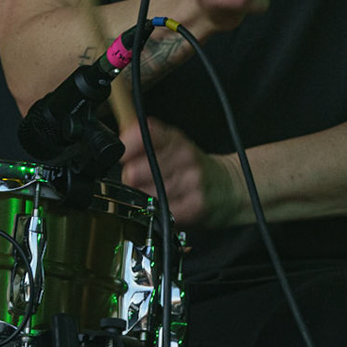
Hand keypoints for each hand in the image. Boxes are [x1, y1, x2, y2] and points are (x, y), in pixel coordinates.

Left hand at [119, 116, 243, 227]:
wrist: (230, 187)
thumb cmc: (195, 167)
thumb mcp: (173, 144)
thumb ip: (144, 140)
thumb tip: (116, 141)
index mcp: (175, 139)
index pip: (144, 134)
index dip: (126, 146)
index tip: (123, 155)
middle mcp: (184, 157)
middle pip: (135, 170)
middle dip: (130, 179)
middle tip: (139, 181)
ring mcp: (191, 182)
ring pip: (144, 194)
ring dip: (142, 198)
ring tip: (153, 194)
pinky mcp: (194, 206)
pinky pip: (160, 211)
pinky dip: (156, 212)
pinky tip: (163, 207)